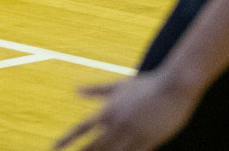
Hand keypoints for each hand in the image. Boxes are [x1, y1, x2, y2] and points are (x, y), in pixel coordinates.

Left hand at [55, 71, 200, 150]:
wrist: (173, 86)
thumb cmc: (146, 84)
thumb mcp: (119, 85)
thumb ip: (97, 91)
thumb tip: (76, 90)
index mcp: (108, 111)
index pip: (82, 128)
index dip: (68, 139)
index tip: (54, 147)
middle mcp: (117, 124)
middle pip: (95, 146)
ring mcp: (134, 134)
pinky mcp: (150, 140)